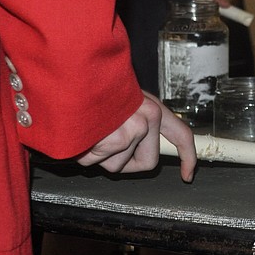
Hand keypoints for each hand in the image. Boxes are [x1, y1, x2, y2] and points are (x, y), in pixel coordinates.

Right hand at [76, 91, 196, 181]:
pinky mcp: (119, 139)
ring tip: (91, 132)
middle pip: (149, 162)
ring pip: (121, 165)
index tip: (188, 174)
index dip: (187, 157)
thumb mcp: (119, 102)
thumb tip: (145, 146)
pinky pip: (102, 162)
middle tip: (107, 144)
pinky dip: (87, 154)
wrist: (66, 79)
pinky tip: (82, 135)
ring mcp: (136, 127)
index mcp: (152, 106)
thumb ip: (137, 122)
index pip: (181, 134)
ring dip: (101, 156)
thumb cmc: (87, 91)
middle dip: (127, 163)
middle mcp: (150, 115)